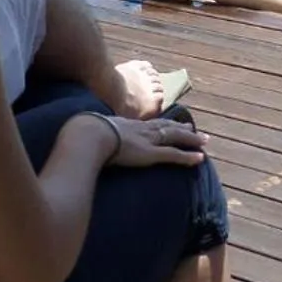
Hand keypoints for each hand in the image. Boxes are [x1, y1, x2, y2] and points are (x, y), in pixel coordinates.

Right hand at [88, 111, 207, 168]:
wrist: (87, 135)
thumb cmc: (82, 134)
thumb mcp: (87, 131)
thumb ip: (88, 136)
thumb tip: (76, 139)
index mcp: (127, 124)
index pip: (149, 124)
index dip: (162, 124)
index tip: (170, 123)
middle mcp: (140, 129)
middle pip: (166, 127)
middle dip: (182, 128)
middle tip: (195, 130)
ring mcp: (147, 140)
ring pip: (175, 138)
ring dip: (192, 140)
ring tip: (205, 141)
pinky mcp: (150, 153)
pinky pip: (173, 155)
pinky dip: (188, 157)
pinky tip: (200, 159)